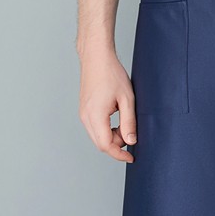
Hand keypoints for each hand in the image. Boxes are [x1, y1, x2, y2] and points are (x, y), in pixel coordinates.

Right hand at [77, 46, 136, 162]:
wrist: (96, 57)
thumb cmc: (112, 74)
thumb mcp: (127, 99)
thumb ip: (129, 122)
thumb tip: (131, 141)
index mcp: (96, 115)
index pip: (106, 145)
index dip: (119, 154)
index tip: (131, 158)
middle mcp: (86, 117)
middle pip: (100, 144)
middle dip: (117, 146)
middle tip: (131, 136)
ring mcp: (83, 114)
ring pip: (97, 137)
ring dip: (112, 138)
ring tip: (125, 125)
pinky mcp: (84, 110)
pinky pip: (95, 128)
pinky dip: (107, 130)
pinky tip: (117, 121)